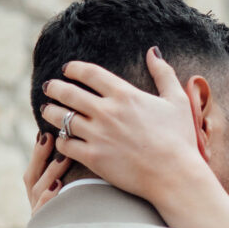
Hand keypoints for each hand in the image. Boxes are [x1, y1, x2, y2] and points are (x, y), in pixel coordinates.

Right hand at [23, 131, 71, 213]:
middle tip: (50, 137)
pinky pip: (44, 209)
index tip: (45, 133)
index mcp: (37, 194)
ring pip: (39, 190)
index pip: (34, 170)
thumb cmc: (76, 214)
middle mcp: (34, 203)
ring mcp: (39, 214)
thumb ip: (64, 175)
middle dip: (40, 155)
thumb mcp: (70, 194)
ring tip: (64, 157)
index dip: (38, 152)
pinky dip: (49, 195)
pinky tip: (58, 184)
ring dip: (51, 172)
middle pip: (32, 176)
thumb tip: (73, 149)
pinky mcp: (45, 225)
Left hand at [40, 48, 205, 207]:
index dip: (74, 69)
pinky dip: (60, 140)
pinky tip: (60, 139)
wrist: (175, 175)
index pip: (90, 74)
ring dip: (52, 112)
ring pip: (62, 118)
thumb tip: (153, 52)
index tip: (67, 69)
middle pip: (69, 93)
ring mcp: (98, 135)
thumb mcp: (177, 101)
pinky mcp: (93, 158)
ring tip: (48, 110)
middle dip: (55, 88)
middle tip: (49, 86)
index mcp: (125, 95)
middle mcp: (107, 112)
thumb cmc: (180, 139)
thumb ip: (164, 74)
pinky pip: (66, 145)